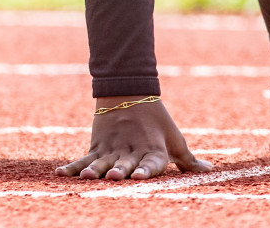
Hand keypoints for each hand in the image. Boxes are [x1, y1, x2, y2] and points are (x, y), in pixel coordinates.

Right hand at [56, 96, 213, 179]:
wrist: (129, 91)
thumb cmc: (156, 120)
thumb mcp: (174, 139)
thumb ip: (188, 160)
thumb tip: (209, 169)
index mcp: (152, 150)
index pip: (150, 162)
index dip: (146, 170)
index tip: (142, 176)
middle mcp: (131, 150)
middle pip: (124, 162)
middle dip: (119, 170)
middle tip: (115, 176)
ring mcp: (112, 148)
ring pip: (101, 161)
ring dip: (95, 169)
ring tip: (87, 177)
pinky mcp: (97, 146)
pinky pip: (83, 158)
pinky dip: (71, 166)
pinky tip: (60, 174)